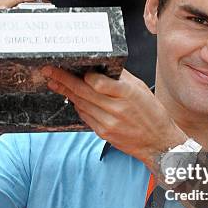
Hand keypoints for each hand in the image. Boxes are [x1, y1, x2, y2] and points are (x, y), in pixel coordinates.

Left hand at [42, 67, 186, 171]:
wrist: (158, 143)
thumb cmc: (152, 113)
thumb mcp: (141, 89)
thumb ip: (121, 77)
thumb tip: (101, 65)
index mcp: (128, 94)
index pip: (98, 82)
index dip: (84, 75)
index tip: (75, 67)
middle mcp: (116, 109)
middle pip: (83, 92)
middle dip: (63, 80)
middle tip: (49, 70)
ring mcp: (108, 123)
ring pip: (81, 104)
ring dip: (66, 92)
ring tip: (55, 82)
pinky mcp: (103, 133)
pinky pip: (85, 116)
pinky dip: (79, 105)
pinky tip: (73, 98)